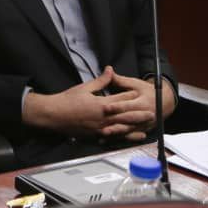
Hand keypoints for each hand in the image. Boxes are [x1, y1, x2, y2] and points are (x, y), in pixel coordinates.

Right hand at [22, 67, 141, 137]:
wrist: (54, 115)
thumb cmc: (67, 100)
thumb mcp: (84, 87)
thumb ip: (100, 81)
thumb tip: (110, 70)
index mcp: (101, 104)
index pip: (122, 100)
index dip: (133, 97)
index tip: (143, 94)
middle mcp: (103, 117)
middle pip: (126, 115)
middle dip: (140, 114)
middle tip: (153, 113)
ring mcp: (101, 127)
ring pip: (123, 127)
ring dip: (136, 126)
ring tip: (147, 125)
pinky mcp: (96, 134)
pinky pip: (114, 135)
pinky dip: (125, 136)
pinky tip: (131, 136)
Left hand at [103, 72, 175, 140]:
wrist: (163, 103)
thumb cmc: (146, 91)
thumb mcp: (136, 83)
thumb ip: (121, 80)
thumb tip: (108, 70)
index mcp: (144, 102)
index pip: (129, 105)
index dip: (118, 107)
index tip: (106, 108)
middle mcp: (145, 115)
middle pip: (128, 121)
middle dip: (116, 124)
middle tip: (102, 126)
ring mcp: (144, 125)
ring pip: (128, 131)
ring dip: (116, 134)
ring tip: (103, 134)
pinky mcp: (140, 131)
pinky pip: (128, 136)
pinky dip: (117, 139)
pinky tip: (106, 140)